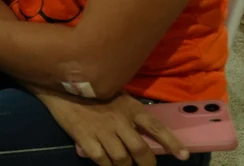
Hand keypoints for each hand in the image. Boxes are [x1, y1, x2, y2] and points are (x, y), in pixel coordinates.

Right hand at [33, 90, 188, 165]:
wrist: (60, 86)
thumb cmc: (90, 90)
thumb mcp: (116, 94)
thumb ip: (128, 112)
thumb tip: (142, 131)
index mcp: (130, 108)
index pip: (156, 127)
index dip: (171, 142)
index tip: (183, 156)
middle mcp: (119, 121)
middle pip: (140, 149)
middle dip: (146, 164)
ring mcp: (102, 131)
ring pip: (122, 159)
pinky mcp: (85, 138)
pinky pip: (101, 160)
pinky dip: (106, 165)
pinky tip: (106, 164)